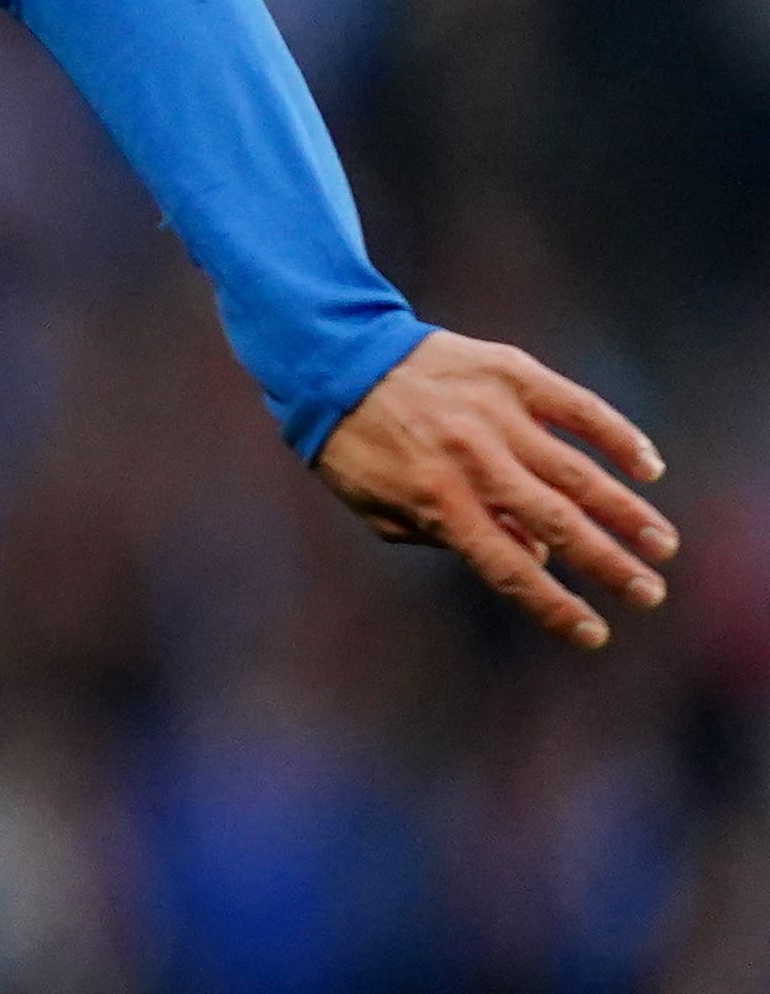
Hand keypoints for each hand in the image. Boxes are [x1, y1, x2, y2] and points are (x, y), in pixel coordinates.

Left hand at [312, 328, 671, 648]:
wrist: (333, 359)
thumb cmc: (355, 446)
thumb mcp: (380, 507)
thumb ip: (448, 537)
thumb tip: (532, 556)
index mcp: (436, 503)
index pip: (507, 569)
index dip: (553, 607)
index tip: (593, 634)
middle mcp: (473, 462)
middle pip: (556, 526)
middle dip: (608, 565)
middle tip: (649, 593)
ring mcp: (497, 416)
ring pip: (578, 473)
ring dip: (627, 513)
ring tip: (662, 544)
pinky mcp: (514, 374)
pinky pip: (579, 409)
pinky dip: (618, 438)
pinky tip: (648, 468)